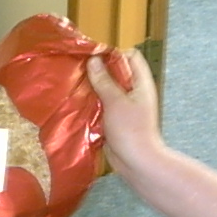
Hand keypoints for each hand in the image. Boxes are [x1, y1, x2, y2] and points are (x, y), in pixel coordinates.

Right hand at [87, 50, 163, 179]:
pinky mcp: (114, 119)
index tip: (94, 58)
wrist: (136, 162)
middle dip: (98, 71)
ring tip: (76, 86)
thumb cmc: (131, 130)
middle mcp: (133, 92)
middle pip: (116, 72)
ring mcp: (124, 106)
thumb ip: (104, 80)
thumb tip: (94, 60)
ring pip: (107, 89)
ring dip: (93, 88)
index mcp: (140, 83)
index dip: (114, 54)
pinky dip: (92, 103)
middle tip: (80, 71)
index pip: (131, 57)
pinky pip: (102, 105)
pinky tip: (78, 103)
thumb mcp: (115, 101)